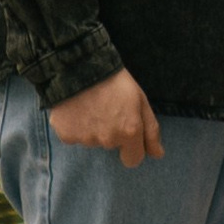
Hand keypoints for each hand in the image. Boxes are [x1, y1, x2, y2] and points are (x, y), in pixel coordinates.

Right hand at [48, 68, 164, 164]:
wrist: (79, 64)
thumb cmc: (114, 80)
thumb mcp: (140, 99)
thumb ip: (150, 130)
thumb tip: (158, 155)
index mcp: (129, 132)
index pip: (133, 160)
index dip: (131, 146)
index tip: (125, 130)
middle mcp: (108, 140)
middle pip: (111, 146)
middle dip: (111, 131)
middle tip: (106, 107)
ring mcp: (86, 139)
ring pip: (92, 140)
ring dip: (93, 127)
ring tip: (90, 104)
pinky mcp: (66, 135)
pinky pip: (74, 136)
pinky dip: (75, 126)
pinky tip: (75, 108)